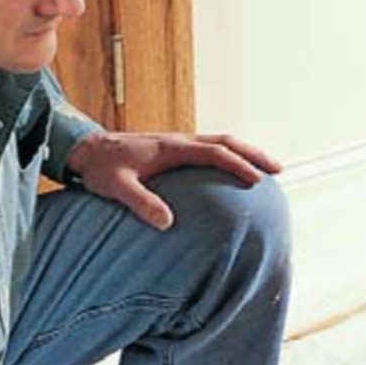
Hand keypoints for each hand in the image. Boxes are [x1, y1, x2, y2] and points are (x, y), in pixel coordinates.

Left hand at [65, 131, 282, 230]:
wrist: (87, 150)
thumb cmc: (102, 169)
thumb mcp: (117, 187)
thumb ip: (141, 202)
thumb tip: (167, 222)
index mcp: (171, 148)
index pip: (214, 152)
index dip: (237, 165)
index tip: (256, 181)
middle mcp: (178, 141)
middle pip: (225, 141)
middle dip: (253, 154)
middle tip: (278, 169)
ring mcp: (177, 144)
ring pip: (219, 142)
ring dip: (244, 153)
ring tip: (266, 170)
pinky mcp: (173, 150)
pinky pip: (209, 149)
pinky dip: (228, 157)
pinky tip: (233, 172)